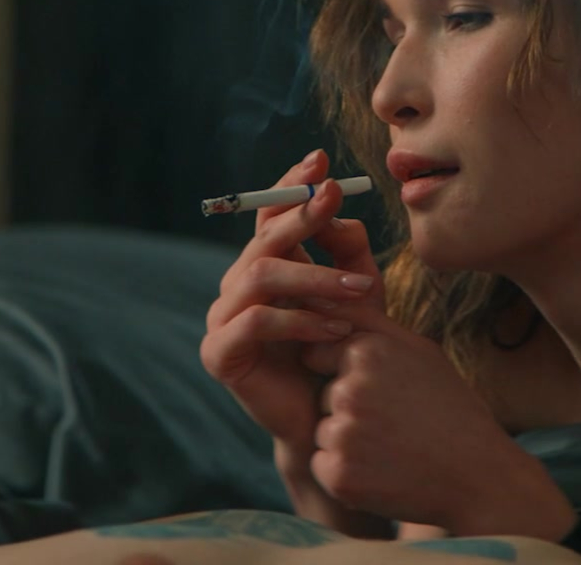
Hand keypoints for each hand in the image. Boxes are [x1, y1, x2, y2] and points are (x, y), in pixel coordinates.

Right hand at [201, 149, 384, 452]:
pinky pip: (257, 322)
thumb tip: (337, 206)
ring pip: (261, 276)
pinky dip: (301, 320)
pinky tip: (338, 329)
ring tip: (361, 289)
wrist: (328, 419)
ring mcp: (222, 319)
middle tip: (334, 198)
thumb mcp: (357, 294)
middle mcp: (236, 286)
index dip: (291, 184)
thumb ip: (348, 250)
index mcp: (263, 265)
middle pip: (262, 238)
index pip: (268, 212)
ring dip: (315, 277)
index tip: (322, 160)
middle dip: (301, 215)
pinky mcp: (220, 354)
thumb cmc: (341, 353)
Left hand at [300, 304, 574, 538]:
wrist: (480, 477)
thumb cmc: (450, 409)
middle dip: (351, 410)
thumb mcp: (418, 351)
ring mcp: (344, 434)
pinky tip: (384, 473)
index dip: (349, 375)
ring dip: (349, 443)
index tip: (383, 392)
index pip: (319, 356)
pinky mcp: (340, 475)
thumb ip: (368, 321)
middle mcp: (350, 389)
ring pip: (324, 432)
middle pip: (325, 397)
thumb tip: (321, 297)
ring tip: (395, 448)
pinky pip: (323, 466)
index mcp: (368, 352)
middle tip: (398, 425)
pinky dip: (346, 474)